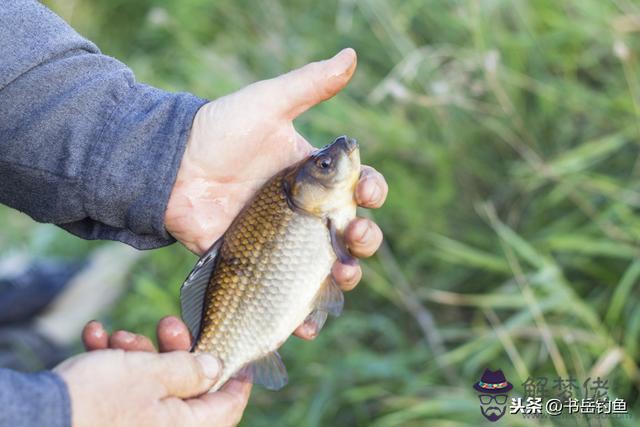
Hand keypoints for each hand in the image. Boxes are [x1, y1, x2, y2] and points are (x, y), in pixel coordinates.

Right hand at [67, 317, 250, 426]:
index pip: (227, 407)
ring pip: (152, 383)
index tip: (234, 351)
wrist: (36, 416)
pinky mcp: (109, 417)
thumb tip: (216, 369)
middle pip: (187, 386)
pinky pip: (122, 389)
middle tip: (167, 324)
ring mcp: (135, 424)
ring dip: (138, 352)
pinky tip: (95, 337)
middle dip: (174, 349)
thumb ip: (190, 370)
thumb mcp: (153, 374)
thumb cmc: (98, 398)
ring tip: (118, 335)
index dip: (235, 378)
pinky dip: (112, 363)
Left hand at [165, 48, 387, 338]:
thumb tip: (352, 54)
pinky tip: (307, 322)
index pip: (358, 188)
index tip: (369, 193)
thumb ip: (310, 84)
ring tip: (343, 278)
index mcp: (314, 176)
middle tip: (356, 237)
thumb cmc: (219, 130)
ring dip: (344, 278)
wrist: (171, 166)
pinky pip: (287, 294)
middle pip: (351, 233)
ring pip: (327, 267)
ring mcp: (283, 242)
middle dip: (365, 239)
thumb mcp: (268, 103)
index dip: (373, 193)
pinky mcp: (258, 266)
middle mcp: (304, 212)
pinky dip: (301, 312)